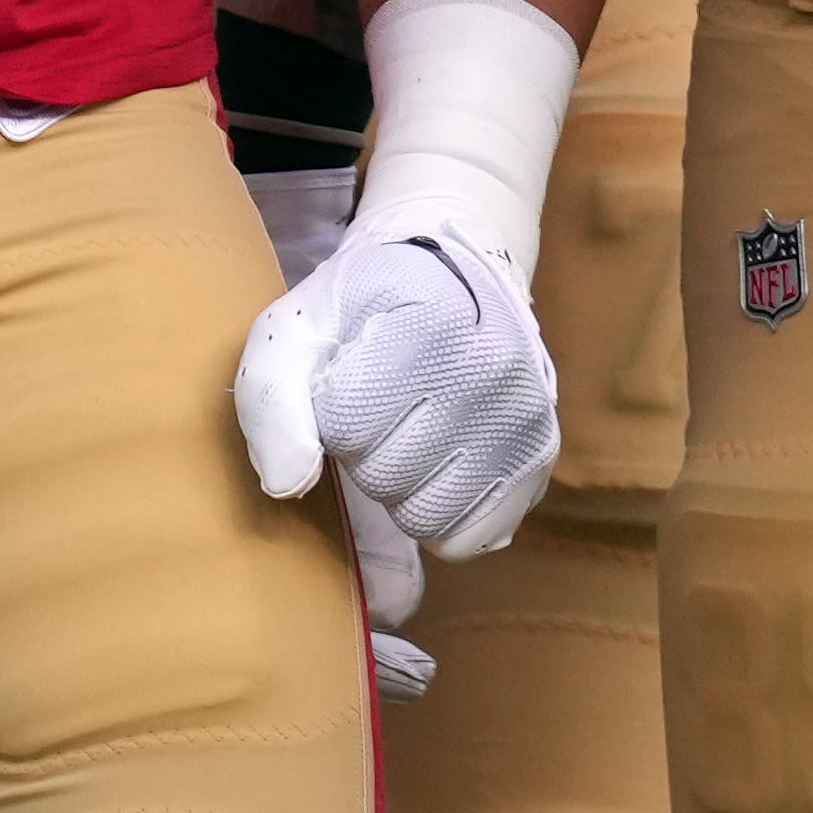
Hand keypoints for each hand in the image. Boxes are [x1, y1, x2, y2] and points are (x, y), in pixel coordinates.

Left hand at [234, 230, 563, 565]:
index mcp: (432, 325)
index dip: (332, 408)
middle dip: (365, 448)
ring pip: (424, 515)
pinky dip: (442, 515)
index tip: (351, 373)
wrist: (457, 273)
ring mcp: (525, 417)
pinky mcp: (540, 457)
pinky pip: (468, 538)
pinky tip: (440, 465)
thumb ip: (272, 397)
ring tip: (411, 431)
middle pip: (385, 475)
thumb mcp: (302, 324)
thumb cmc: (369, 305)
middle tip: (382, 404)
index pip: (344, 425)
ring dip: (401, 486)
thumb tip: (288, 486)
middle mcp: (492, 372)